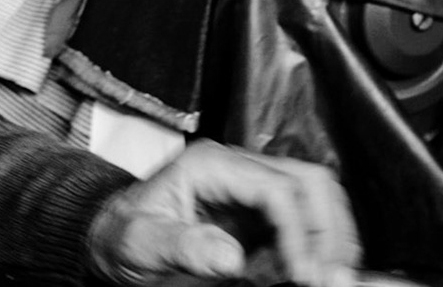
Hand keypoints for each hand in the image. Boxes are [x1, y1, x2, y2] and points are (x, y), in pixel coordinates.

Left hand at [84, 140, 359, 285]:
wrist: (115, 238)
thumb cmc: (124, 235)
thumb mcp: (141, 243)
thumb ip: (183, 247)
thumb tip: (230, 258)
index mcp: (210, 166)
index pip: (277, 188)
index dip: (301, 230)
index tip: (305, 272)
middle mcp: (237, 169)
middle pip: (309, 182)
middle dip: (327, 229)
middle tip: (327, 276)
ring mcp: (252, 189)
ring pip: (315, 197)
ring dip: (327, 237)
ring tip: (315, 276)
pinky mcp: (259, 214)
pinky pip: (304, 222)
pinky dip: (312, 248)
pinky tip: (296, 273)